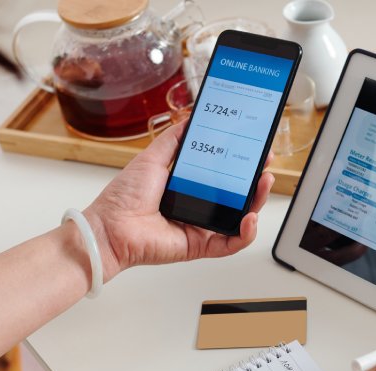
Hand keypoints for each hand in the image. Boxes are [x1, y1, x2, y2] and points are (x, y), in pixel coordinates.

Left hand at [83, 120, 274, 280]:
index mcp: (188, 187)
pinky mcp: (200, 246)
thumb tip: (190, 119)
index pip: (224, 175)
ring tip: (263, 184)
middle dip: (256, 180)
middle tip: (265, 164)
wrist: (110, 227)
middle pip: (237, 196)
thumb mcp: (153, 157)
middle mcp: (198, 207)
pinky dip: (245, 233)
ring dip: (257, 202)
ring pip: (240, 218)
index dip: (241, 163)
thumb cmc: (123, 198)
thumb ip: (174, 139)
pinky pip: (231, 244)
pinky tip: (249, 218)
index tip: (254, 149)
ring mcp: (201, 228)